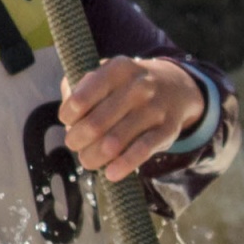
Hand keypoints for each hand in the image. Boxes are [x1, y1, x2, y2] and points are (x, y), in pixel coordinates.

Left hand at [60, 57, 206, 182]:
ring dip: (94, 157)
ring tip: (88, 160)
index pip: (80, 99)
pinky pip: (141, 152)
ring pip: (114, 142)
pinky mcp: (168, 130)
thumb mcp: (105, 74)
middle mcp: (138, 87)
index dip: (68, 116)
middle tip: (75, 144)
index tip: (68, 122)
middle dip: (77, 140)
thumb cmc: (128, 86)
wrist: (176, 87)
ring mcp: (155, 109)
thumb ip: (79, 89)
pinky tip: (111, 174)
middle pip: (95, 125)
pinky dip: (122, 166)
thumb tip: (69, 120)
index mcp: (117, 70)